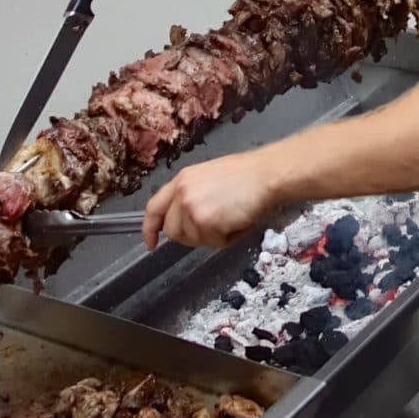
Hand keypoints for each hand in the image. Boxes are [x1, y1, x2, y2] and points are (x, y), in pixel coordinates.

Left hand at [142, 150, 280, 248]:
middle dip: (190, 236)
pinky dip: (228, 238)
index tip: (151, 242)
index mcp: (182, 180)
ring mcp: (192, 208)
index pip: (154, 208)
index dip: (150, 228)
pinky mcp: (206, 222)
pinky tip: (238, 221)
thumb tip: (187, 219)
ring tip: (232, 217)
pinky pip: (213, 242)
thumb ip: (191, 196)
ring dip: (213, 236)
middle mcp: (182, 193)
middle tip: (215, 227)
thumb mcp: (209, 177)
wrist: (267, 175)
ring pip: (194, 239)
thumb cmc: (249, 175)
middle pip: (172, 230)